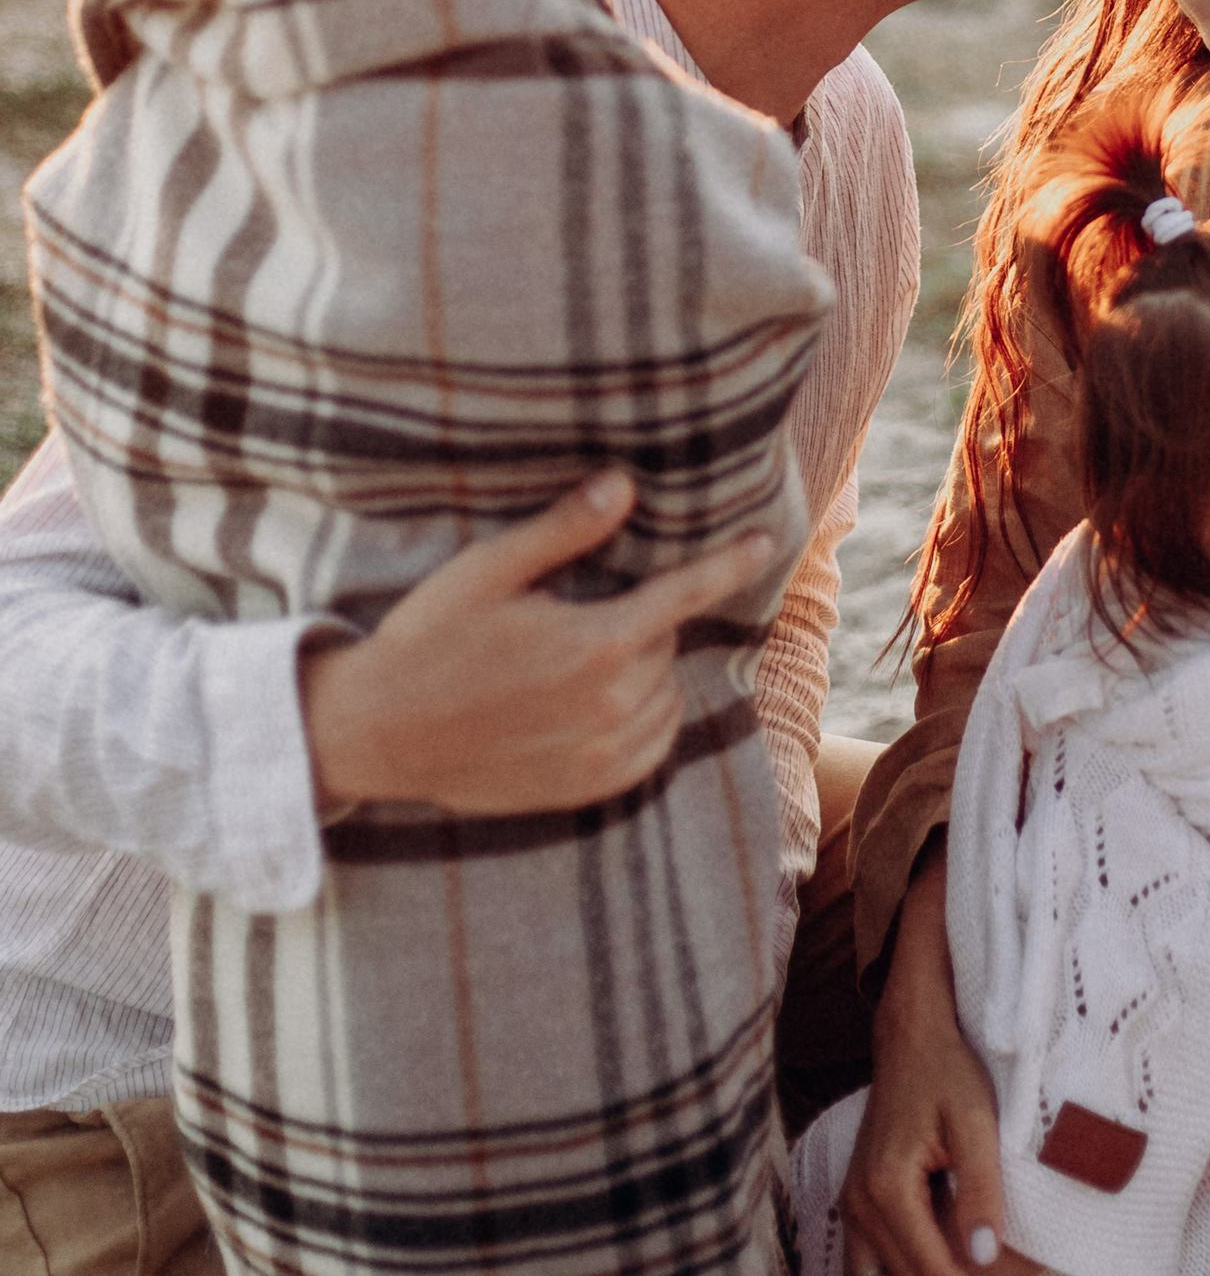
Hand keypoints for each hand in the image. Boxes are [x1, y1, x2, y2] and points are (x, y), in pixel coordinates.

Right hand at [299, 472, 772, 816]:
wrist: (378, 734)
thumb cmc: (428, 640)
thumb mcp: (488, 570)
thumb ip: (564, 529)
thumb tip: (624, 485)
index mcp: (596, 643)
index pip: (686, 593)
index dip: (728, 563)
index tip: (766, 540)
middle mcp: (612, 704)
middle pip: (665, 641)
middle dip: (642, 617)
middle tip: (583, 611)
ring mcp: (602, 754)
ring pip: (663, 693)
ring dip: (643, 669)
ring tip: (582, 657)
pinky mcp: (587, 789)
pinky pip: (650, 746)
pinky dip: (643, 718)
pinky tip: (599, 703)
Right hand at [837, 849, 1029, 1275]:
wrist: (911, 1036)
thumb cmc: (948, 1071)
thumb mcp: (975, 1122)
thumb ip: (980, 1190)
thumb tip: (983, 1261)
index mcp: (886, 1187)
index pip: (935, 1273)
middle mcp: (859, 1205)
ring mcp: (852, 1206)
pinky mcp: (859, 1204)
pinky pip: (868, 1274)